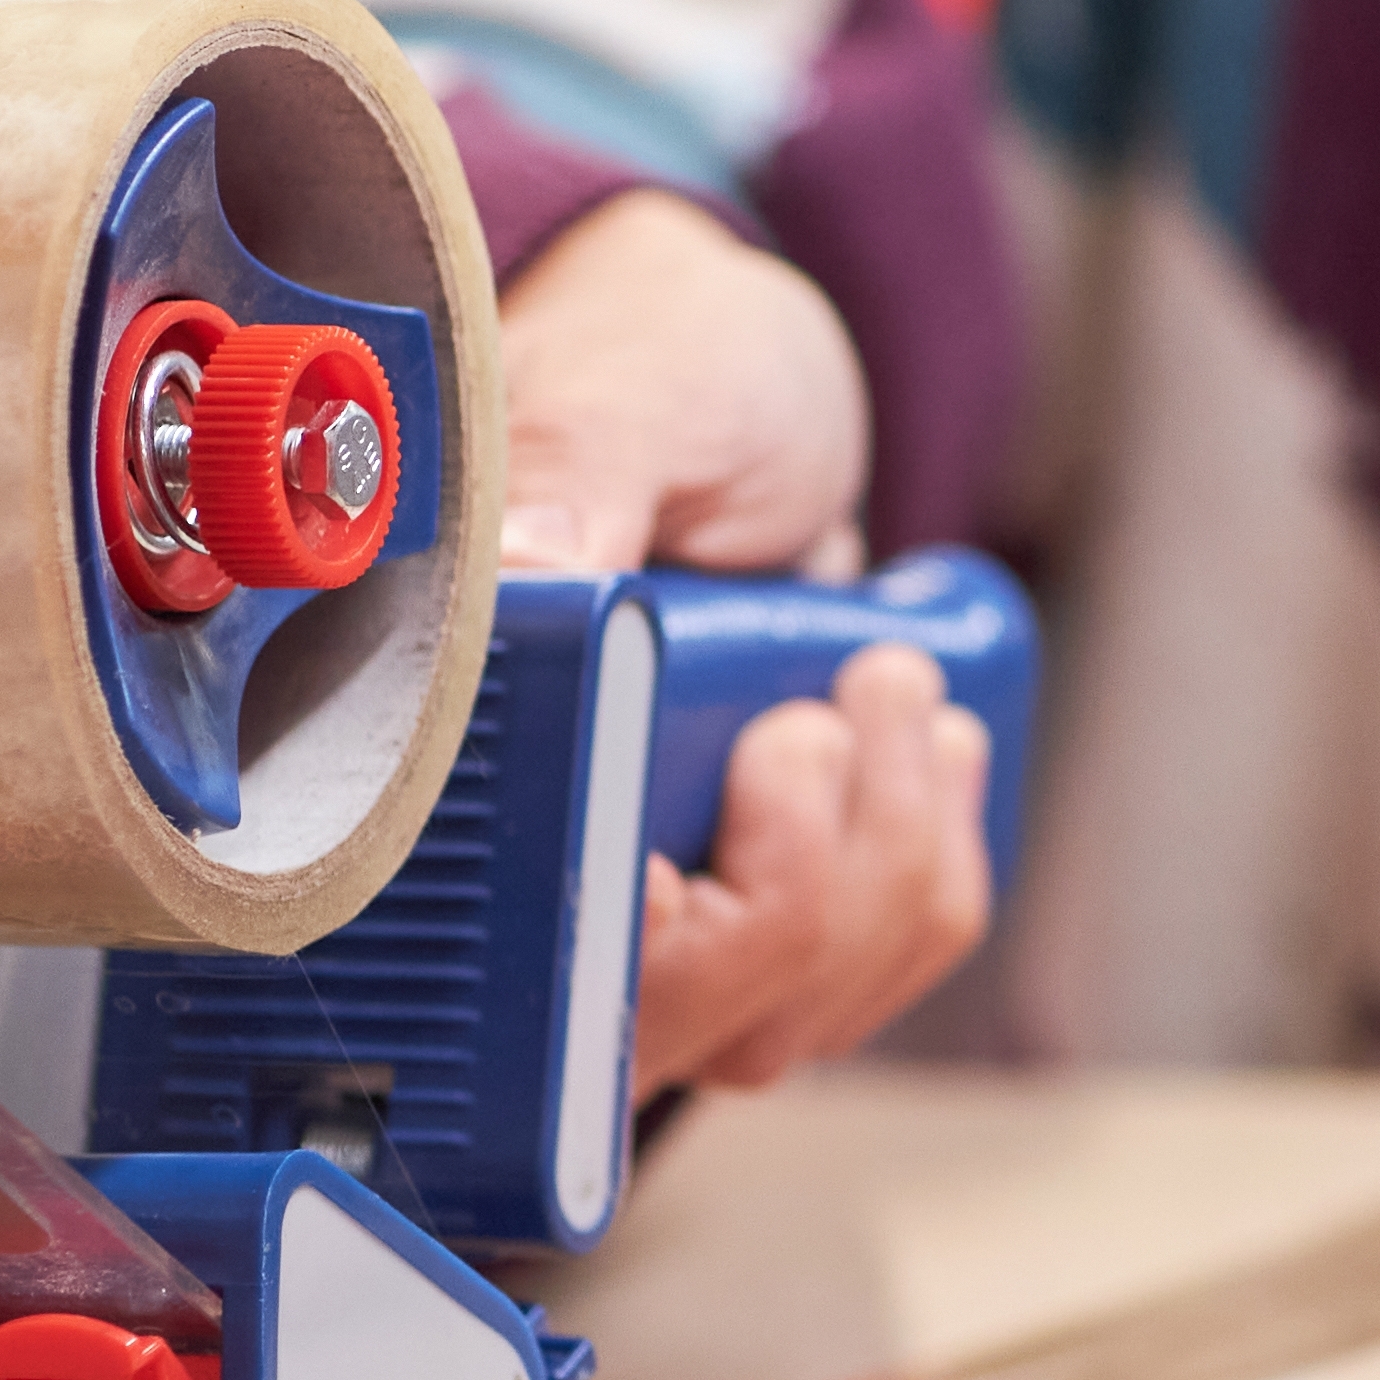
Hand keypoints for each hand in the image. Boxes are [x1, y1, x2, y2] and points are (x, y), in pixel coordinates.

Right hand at [485, 196, 990, 1087]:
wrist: (743, 378)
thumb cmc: (657, 364)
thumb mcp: (630, 389)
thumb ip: (575, 465)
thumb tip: (532, 563)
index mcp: (450, 737)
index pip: (502, 943)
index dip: (628, 942)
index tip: (705, 841)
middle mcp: (532, 847)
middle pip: (673, 1014)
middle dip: (811, 877)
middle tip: (857, 694)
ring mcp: (648, 895)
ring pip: (784, 1012)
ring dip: (892, 858)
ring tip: (896, 686)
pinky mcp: (757, 905)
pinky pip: (865, 973)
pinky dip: (929, 868)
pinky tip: (924, 746)